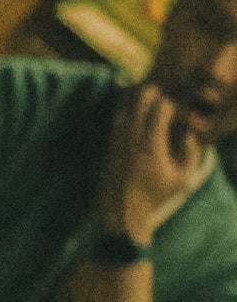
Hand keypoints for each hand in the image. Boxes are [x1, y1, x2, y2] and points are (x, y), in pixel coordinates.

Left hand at [101, 85, 218, 247]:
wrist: (121, 209)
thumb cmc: (156, 195)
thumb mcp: (183, 179)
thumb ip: (191, 153)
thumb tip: (188, 131)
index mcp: (151, 144)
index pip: (161, 106)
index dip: (174, 102)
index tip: (181, 110)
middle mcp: (131, 135)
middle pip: (142, 96)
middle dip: (158, 93)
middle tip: (168, 100)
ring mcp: (117, 134)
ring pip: (127, 99)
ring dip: (142, 96)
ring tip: (157, 101)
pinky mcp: (110, 137)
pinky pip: (119, 110)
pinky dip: (130, 104)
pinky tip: (141, 107)